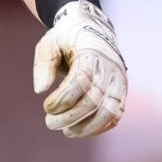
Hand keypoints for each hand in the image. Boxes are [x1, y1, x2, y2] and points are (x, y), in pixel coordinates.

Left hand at [33, 0, 126, 137]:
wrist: (92, 29)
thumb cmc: (66, 38)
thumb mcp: (49, 42)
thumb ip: (43, 63)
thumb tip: (40, 90)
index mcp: (91, 53)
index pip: (81, 81)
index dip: (63, 99)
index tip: (46, 106)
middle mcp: (109, 68)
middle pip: (94, 100)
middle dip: (70, 116)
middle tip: (49, 123)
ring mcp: (118, 81)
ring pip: (109, 112)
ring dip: (87, 127)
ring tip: (66, 131)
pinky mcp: (121, 91)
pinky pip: (115, 115)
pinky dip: (99, 127)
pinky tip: (81, 130)